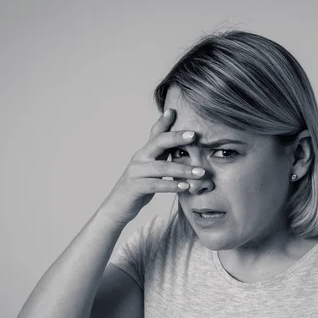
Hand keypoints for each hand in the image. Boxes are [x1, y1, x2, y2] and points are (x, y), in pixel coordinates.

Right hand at [98, 109, 203, 225]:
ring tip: (200, 172)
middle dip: (176, 137)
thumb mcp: (151, 169)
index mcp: (145, 152)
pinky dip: (172, 185)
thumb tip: (182, 150)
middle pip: (158, 143)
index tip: (174, 110)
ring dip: (183, 169)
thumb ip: (163, 158)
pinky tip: (185, 187)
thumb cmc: (139, 187)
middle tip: (194, 135)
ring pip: (162, 167)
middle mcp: (139, 158)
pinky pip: (156, 185)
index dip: (164, 121)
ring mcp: (136, 172)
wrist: (117, 207)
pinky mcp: (135, 187)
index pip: (155, 133)